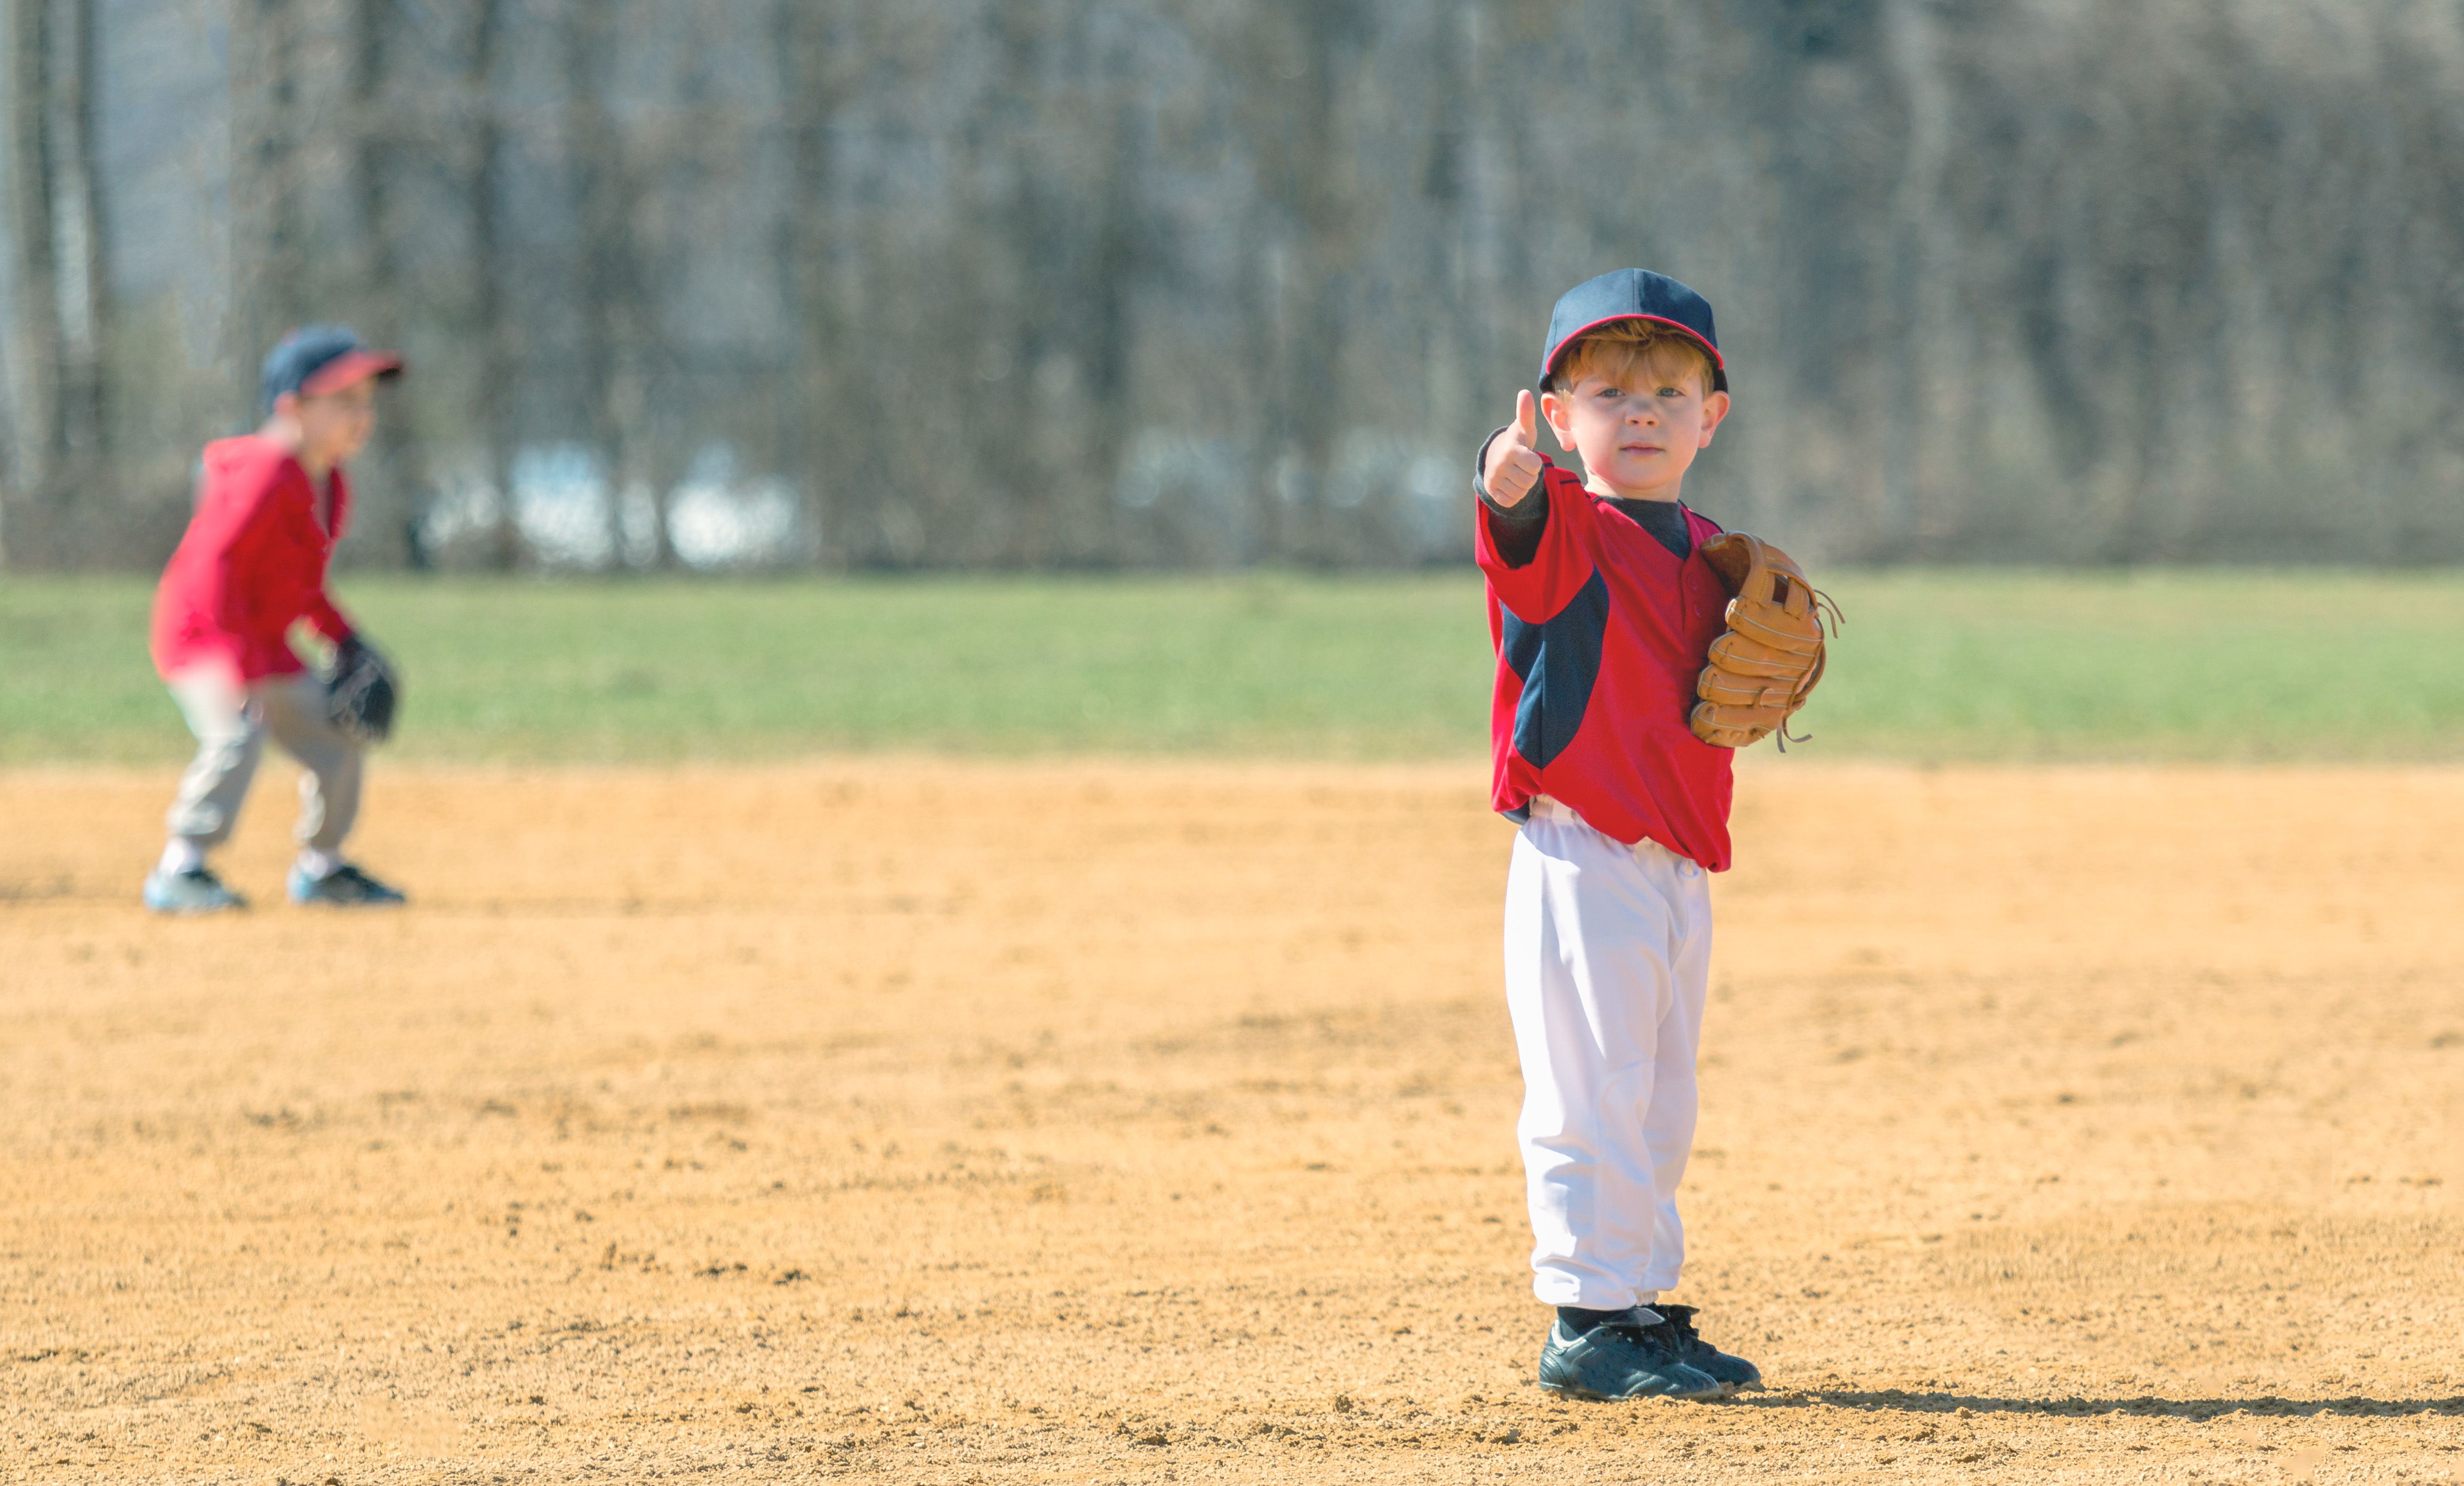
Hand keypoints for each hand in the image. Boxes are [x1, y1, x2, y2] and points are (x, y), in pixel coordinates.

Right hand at [1481, 389, 1546, 507]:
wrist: (1495, 457)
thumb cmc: (1517, 442)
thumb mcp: (1524, 429)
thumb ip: (1526, 413)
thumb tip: (1525, 392)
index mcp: (1510, 450)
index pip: (1535, 466)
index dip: (1535, 463)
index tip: (1527, 456)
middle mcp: (1499, 465)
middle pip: (1529, 481)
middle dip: (1529, 475)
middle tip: (1521, 466)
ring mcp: (1493, 479)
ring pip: (1521, 493)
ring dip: (1522, 486)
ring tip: (1516, 474)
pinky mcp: (1491, 491)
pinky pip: (1511, 501)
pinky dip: (1513, 495)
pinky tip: (1509, 484)